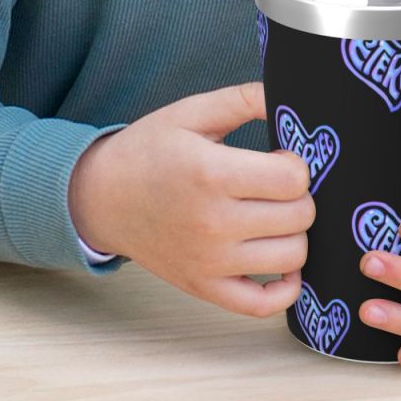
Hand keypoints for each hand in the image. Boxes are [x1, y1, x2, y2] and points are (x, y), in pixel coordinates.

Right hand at [68, 82, 313, 316]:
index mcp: (211, 174)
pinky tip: (280, 263)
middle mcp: (212, 223)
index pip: (294, 179)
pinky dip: (285, 289)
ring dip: (296, 234)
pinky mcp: (204, 287)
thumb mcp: (192, 112)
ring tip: (275, 216)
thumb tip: (289, 94)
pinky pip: (262, 306)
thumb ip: (245, 98)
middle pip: (300, 216)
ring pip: (292, 257)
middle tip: (277, 186)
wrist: (100, 197)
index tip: (280, 158)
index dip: (297, 164)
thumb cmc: (149, 150)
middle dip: (300, 196)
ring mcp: (209, 262)